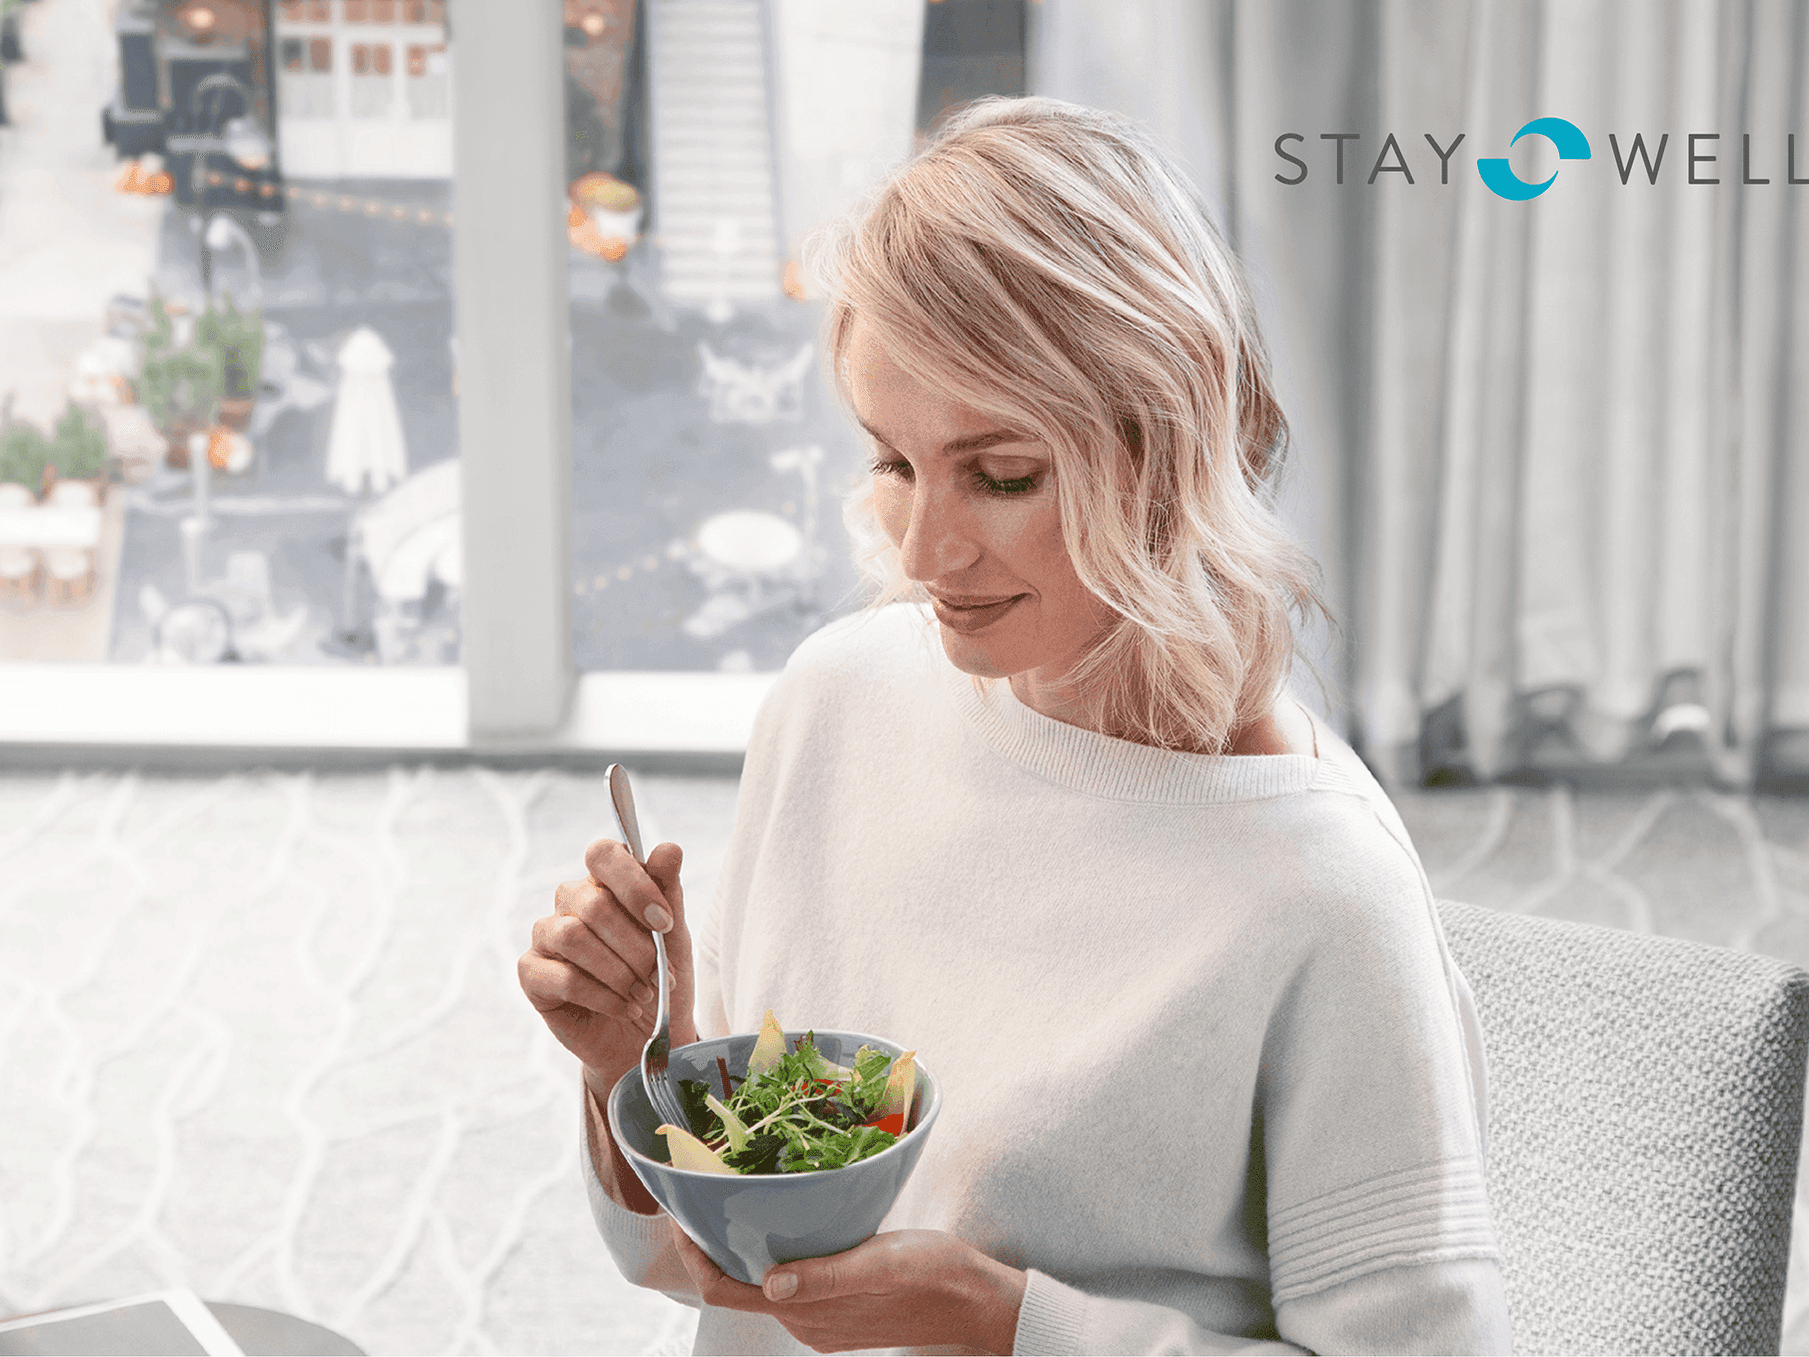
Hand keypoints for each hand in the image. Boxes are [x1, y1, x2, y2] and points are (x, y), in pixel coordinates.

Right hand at [518, 837, 698, 1102]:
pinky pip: (562, 976)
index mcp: (604, 880)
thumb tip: (669, 848)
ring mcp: (546, 935)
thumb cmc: (661, 978)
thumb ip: (668, 892)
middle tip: (658, 974)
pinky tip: (624, 1008)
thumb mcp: (674, 937)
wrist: (647, 1036)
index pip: (603, 854)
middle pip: (593, 902)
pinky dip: (602, 996)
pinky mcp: (532, 973)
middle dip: (634, 944)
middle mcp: (570, 900)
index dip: (634, 885)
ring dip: (617, 971)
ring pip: (572, 936)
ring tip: (642, 994)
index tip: (665, 923)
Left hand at [671, 1224, 1026, 1354]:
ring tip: (740, 1192)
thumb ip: (826, 1277)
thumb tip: (769, 1284)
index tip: (681, 1212)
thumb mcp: (881, 1265)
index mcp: (805, 1314)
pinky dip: (778, 1248)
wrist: (977, 1299)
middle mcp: (804, 1320)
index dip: (694, 1255)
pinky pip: (793, 1277)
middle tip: (706, 1189)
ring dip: (746, 1242)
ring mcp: (821, 1315)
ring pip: (764, 1278)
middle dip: (714, 1240)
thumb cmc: (934, 1276)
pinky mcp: (839, 1303)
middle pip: (736, 1283)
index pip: (723, 1292)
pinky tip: (788, 1214)